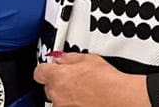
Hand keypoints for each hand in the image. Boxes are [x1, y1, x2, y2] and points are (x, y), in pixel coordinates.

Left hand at [34, 53, 150, 106]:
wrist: (119, 99)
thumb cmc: (107, 81)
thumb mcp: (89, 59)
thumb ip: (69, 57)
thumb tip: (60, 58)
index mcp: (57, 76)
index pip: (39, 71)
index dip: (47, 68)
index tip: (52, 68)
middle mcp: (56, 94)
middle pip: (49, 86)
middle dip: (59, 82)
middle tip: (76, 79)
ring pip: (57, 99)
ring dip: (66, 95)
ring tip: (84, 91)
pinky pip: (66, 106)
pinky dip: (72, 104)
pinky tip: (85, 100)